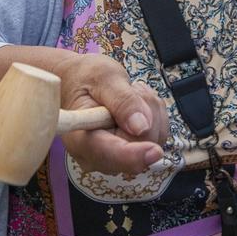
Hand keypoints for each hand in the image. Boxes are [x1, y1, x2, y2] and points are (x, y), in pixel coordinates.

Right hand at [57, 53, 169, 177]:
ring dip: (152, 113)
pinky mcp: (131, 153)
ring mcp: (115, 158)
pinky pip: (158, 136)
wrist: (78, 83)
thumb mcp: (103, 77)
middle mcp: (96, 157)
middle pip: (138, 148)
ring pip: (153, 140)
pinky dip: (155, 117)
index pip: (109, 155)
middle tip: (132, 91)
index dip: (134, 155)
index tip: (155, 151)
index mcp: (80, 140)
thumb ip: (122, 100)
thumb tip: (141, 127)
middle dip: (147, 116)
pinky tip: (136, 106)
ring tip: (131, 95)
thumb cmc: (85, 78)